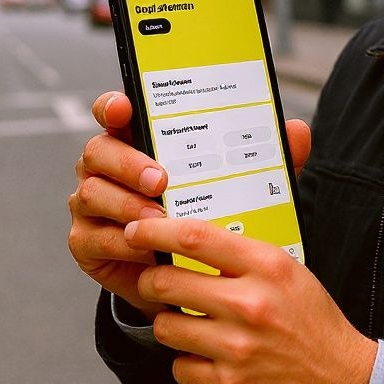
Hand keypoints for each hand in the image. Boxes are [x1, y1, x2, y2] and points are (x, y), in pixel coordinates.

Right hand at [67, 91, 312, 317]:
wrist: (191, 278)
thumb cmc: (208, 215)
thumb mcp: (240, 183)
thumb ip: (265, 157)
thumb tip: (297, 131)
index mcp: (138, 140)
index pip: (114, 111)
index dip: (114, 105)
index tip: (126, 107)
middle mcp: (108, 167)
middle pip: (99, 150)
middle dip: (128, 163)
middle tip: (161, 180)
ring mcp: (92, 203)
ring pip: (91, 192)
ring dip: (126, 205)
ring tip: (159, 219)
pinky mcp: (86, 241)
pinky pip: (92, 237)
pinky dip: (120, 242)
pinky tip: (145, 250)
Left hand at [129, 217, 376, 383]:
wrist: (342, 382)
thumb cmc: (313, 324)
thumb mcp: (288, 272)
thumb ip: (242, 256)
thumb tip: (188, 242)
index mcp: (267, 267)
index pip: (196, 238)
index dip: (156, 232)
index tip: (137, 230)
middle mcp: (250, 304)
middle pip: (168, 282)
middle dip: (152, 282)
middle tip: (157, 283)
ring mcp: (236, 348)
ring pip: (166, 327)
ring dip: (172, 325)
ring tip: (194, 325)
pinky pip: (180, 367)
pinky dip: (189, 363)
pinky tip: (212, 358)